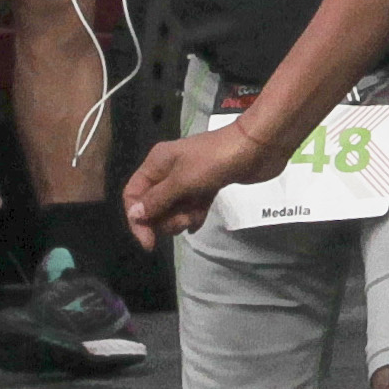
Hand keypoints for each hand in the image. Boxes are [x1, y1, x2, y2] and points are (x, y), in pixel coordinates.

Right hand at [121, 120, 279, 245]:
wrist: (256, 147)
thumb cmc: (215, 161)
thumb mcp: (182, 181)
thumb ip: (157, 200)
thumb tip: (134, 215)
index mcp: (156, 163)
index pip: (133, 194)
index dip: (136, 219)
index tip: (149, 242)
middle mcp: (168, 171)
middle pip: (153, 205)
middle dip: (165, 220)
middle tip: (183, 220)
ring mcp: (188, 178)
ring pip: (173, 208)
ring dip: (181, 218)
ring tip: (196, 216)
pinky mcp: (206, 186)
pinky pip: (192, 207)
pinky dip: (194, 216)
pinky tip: (198, 223)